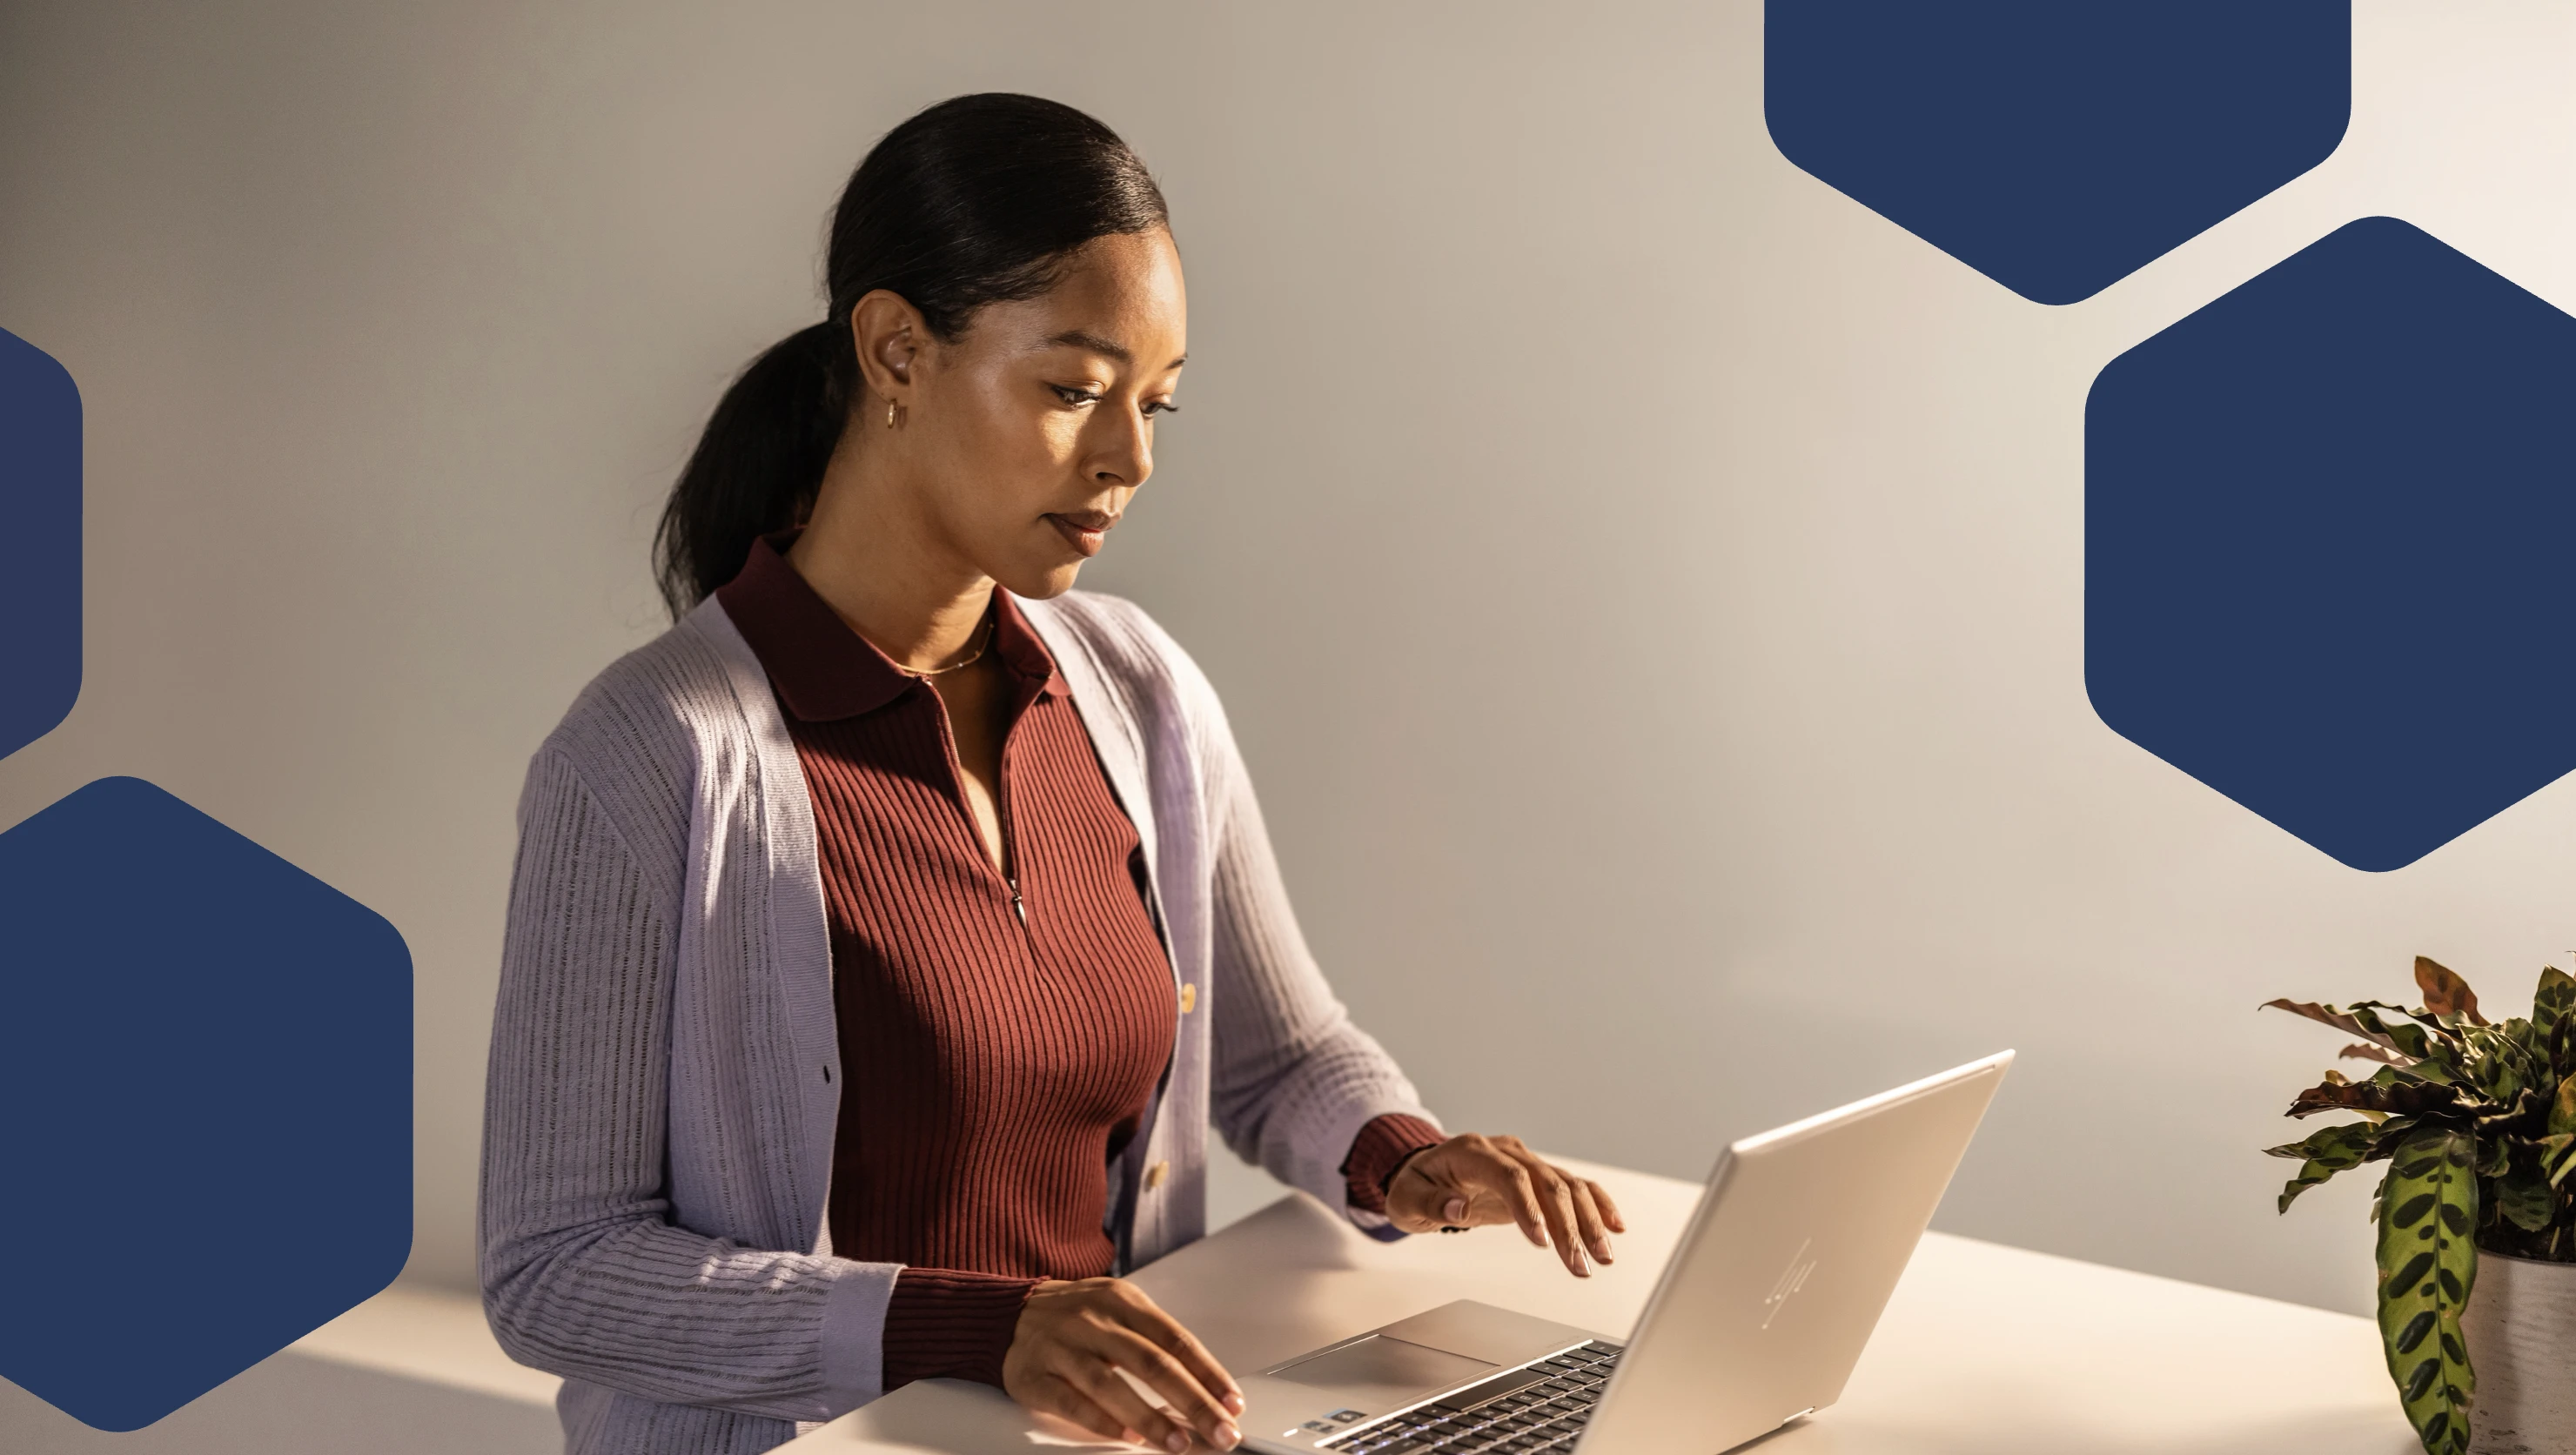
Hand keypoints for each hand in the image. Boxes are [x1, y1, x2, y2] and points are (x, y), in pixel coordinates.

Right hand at [1003, 1277, 1244, 1451]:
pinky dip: (1103, 1421)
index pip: (1176, 1339)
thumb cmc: (1075, 1316)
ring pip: (1112, 1384)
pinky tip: (1129, 1435)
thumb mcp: (1118, 1310)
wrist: (1008, 1314)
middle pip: (1152, 1362)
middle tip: (1219, 1430)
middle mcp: (1094, 1320)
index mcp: (1122, 1301)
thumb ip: (1156, 1342)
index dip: (1208, 1373)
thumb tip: (1205, 1387)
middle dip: (1193, 1401)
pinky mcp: (1035, 1376)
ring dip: (1152, 1417)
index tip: (1232, 1402)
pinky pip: (1072, 1402)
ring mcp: (1063, 1347)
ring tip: (1180, 1442)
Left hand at [1383, 1134, 1625, 1277]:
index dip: (1528, 1207)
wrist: (1427, 1173)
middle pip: (1546, 1182)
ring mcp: (1525, 1161)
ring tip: (1601, 1258)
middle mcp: (1505, 1151)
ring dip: (1588, 1222)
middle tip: (1579, 1265)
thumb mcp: (1405, 1198)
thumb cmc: (1415, 1186)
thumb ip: (1430, 1203)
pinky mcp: (1537, 1177)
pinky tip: (1615, 1227)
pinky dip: (1596, 1204)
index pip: (1509, 1176)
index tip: (1542, 1242)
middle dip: (1567, 1226)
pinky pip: (1573, 1186)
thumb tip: (1456, 1208)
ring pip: (1567, 1185)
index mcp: (1472, 1152)